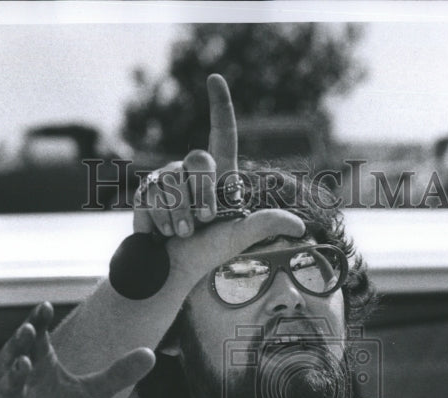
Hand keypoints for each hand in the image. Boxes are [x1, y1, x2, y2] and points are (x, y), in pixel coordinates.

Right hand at [0, 302, 155, 397]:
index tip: (45, 305)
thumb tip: (152, 354)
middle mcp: (25, 383)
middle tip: (28, 329)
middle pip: (15, 356)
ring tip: (23, 363)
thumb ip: (119, 374)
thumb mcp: (94, 394)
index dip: (37, 322)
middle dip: (20, 343)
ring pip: (8, 387)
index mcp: (43, 368)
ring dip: (13, 375)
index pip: (36, 339)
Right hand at [132, 74, 304, 286]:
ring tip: (181, 234)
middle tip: (201, 223)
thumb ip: (266, 224)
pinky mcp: (145, 191)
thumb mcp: (240, 237)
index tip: (215, 79)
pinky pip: (152, 197)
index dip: (220, 105)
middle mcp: (191, 170)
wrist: (171, 269)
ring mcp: (166, 178)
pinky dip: (160, 221)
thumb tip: (301, 227)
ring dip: (179, 216)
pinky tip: (161, 233)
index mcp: (220, 174)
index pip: (221, 132)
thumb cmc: (208, 252)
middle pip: (197, 160)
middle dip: (201, 196)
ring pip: (171, 182)